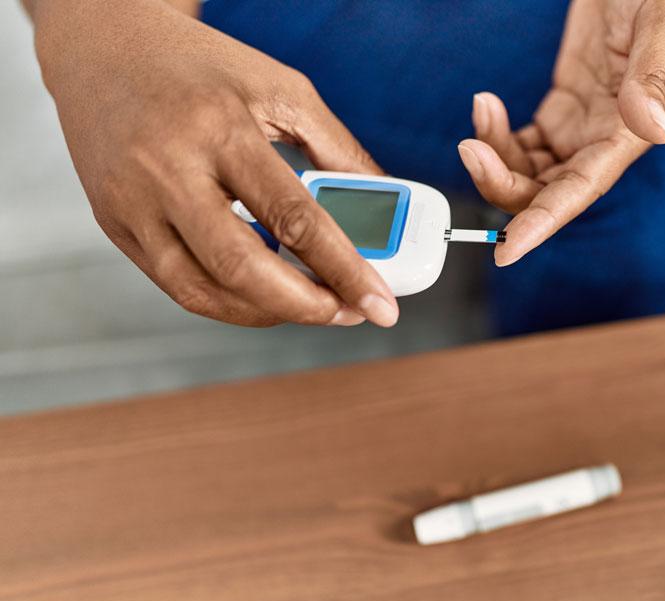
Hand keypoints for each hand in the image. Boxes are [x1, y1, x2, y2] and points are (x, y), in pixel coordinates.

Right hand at [31, 0, 398, 326]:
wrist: (103, 46)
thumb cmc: (201, 67)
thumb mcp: (282, 90)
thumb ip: (336, 149)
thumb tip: (384, 203)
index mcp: (219, 130)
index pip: (293, 217)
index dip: (344, 270)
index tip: (380, 304)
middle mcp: (168, 170)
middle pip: (242, 268)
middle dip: (306, 306)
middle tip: (348, 313)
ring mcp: (133, 204)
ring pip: (201, 291)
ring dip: (266, 313)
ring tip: (312, 305)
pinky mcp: (114, 225)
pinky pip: (176, 284)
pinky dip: (228, 300)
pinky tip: (265, 294)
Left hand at [457, 0, 664, 265]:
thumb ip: (653, 80)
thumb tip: (650, 131)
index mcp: (629, 134)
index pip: (580, 193)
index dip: (541, 225)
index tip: (506, 251)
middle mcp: (604, 140)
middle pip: (544, 191)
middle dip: (501, 183)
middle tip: (469, 147)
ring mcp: (582, 126)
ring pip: (529, 171)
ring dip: (495, 156)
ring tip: (482, 109)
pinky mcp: (565, 106)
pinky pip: (524, 143)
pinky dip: (497, 135)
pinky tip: (488, 106)